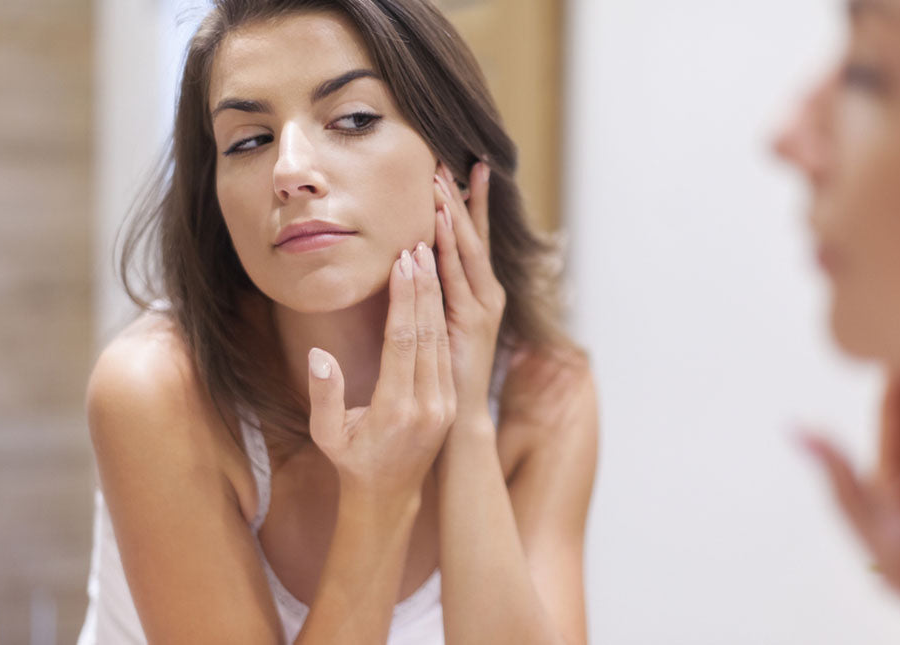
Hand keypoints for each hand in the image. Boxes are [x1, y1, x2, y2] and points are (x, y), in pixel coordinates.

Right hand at [306, 245, 456, 505]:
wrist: (389, 497)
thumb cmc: (351, 462)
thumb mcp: (327, 435)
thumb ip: (324, 396)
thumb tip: (319, 355)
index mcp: (396, 409)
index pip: (403, 341)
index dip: (405, 299)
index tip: (404, 263)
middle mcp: (428, 404)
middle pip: (427, 333)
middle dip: (424, 286)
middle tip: (420, 244)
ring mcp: (444, 404)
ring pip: (442, 339)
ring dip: (436, 297)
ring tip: (430, 258)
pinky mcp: (450, 402)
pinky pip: (446, 353)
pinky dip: (441, 319)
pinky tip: (435, 292)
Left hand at [432, 162, 505, 429]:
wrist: (455, 427)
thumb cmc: (444, 378)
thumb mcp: (435, 334)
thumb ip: (430, 303)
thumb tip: (413, 270)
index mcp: (478, 296)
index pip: (471, 243)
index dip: (467, 207)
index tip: (460, 171)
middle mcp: (486, 298)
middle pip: (474, 239)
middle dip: (464, 199)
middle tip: (455, 160)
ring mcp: (483, 310)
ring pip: (468, 252)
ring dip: (455, 214)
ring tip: (443, 180)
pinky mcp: (472, 324)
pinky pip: (458, 278)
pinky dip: (449, 248)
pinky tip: (438, 222)